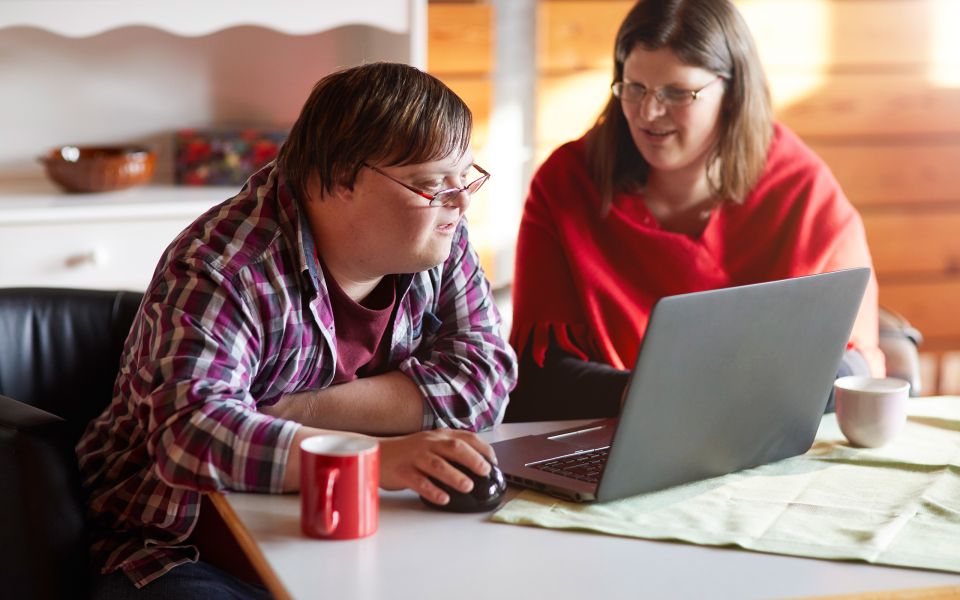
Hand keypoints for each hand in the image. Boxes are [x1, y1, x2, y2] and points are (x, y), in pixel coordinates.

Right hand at [379, 430, 495, 505]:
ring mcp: (414, 457)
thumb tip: (478, 462)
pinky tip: (443, 498)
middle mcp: (428, 444)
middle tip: (485, 471)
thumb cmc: (408, 452)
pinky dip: (432, 490)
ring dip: (454, 476)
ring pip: (437, 465)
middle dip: (472, 459)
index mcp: (438, 436)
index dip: (482, 447)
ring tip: (468, 486)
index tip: (493, 460)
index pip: (465, 437)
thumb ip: (450, 449)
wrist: (377, 453)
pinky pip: (419, 482)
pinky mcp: (403, 472)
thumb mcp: (430, 444)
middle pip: (453, 448)